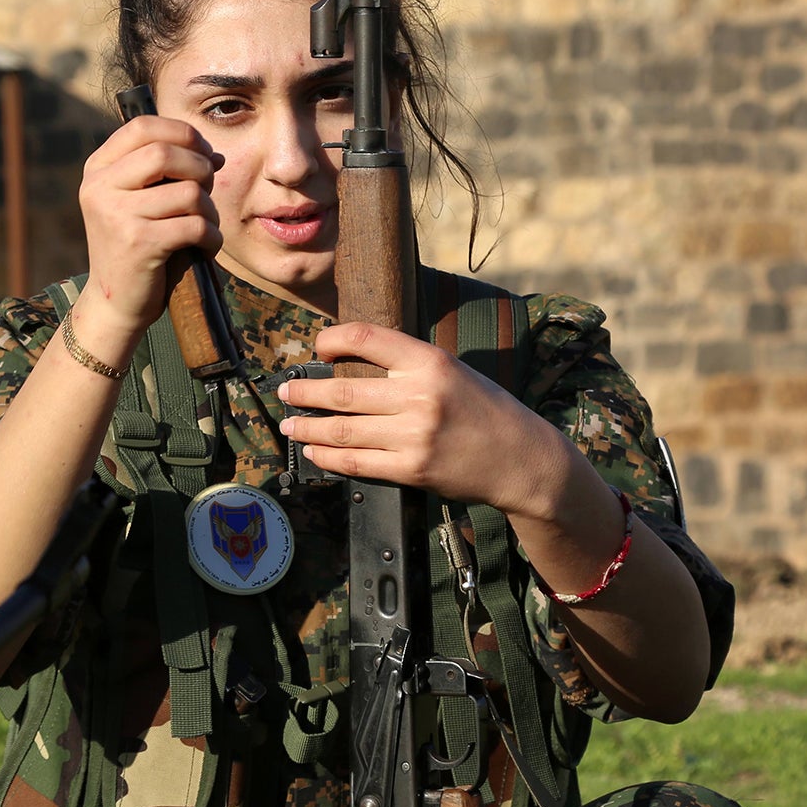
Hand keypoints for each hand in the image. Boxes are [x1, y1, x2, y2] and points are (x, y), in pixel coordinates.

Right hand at [75, 115, 222, 353]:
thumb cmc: (136, 245)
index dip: (181, 132)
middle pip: (165, 153)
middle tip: (207, 189)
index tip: (201, 153)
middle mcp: (99, 188)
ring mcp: (116, 215)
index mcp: (97, 170)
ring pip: (188, 192)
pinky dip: (211, 237)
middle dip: (200, 168)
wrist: (115, 302)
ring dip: (210, 209)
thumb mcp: (140, 202)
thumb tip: (215, 154)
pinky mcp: (138, 244)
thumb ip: (168, 173)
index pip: (142, 126)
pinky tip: (205, 246)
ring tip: (205, 225)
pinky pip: (195, 225)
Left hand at [276, 322, 574, 516]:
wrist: (522, 459)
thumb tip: (349, 364)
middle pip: (343, 391)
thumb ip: (407, 366)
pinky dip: (328, 457)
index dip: (334, 339)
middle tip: (285, 391)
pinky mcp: (411, 469)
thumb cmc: (485, 410)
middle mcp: (419, 396)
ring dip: (307, 428)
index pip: (368, 337)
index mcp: (430, 362)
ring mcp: (414, 436)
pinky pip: (356, 462)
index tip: (317, 347)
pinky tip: (313, 451)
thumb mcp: (452, 371)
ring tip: (289, 425)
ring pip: (342, 430)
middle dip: (305, 392)